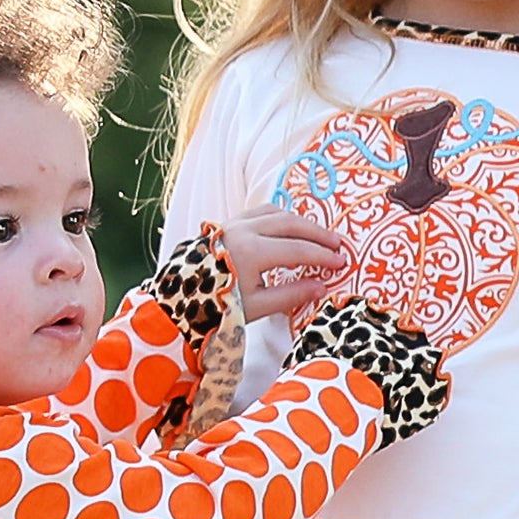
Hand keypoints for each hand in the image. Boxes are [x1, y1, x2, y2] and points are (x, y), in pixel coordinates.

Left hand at [220, 204, 349, 316]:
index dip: (322, 256)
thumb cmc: (214, 306)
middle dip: (317, 234)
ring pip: (276, 213)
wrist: (177, 299)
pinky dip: (280, 218)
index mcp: (250, 252)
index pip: (297, 250)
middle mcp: (242, 231)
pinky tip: (291, 229)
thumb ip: (290, 295)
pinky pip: (260, 212)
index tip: (341, 262)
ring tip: (319, 237)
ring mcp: (233, 224)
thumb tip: (322, 286)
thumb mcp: (255, 306)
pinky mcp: (227, 224)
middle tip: (337, 245)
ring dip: (300, 223)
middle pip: (291, 224)